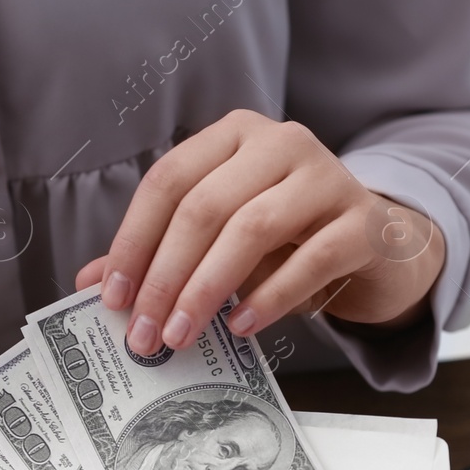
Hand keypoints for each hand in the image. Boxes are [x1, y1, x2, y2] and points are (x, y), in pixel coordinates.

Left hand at [75, 109, 445, 354]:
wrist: (379, 243)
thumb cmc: (289, 239)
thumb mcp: (222, 239)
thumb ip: (161, 252)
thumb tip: (90, 283)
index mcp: (234, 135)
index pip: (168, 180)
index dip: (133, 240)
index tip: (112, 297)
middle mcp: (281, 142)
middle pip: (205, 206)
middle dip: (166, 275)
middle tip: (145, 332)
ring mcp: (327, 176)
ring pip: (253, 228)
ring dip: (208, 288)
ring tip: (182, 334)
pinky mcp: (363, 221)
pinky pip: (310, 259)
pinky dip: (270, 296)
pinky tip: (241, 326)